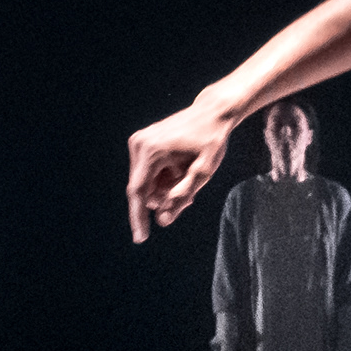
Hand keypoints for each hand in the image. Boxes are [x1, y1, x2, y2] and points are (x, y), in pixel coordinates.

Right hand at [126, 100, 237, 240]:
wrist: (212, 112)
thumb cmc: (211, 140)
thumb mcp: (203, 172)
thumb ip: (183, 196)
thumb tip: (163, 220)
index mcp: (151, 151)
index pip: (138, 192)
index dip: (139, 217)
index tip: (141, 238)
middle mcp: (139, 145)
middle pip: (143, 189)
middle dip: (163, 199)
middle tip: (189, 199)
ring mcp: (139, 141)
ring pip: (146, 182)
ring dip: (165, 188)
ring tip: (188, 179)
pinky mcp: (142, 142)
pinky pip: (149, 172)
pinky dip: (163, 179)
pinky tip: (180, 174)